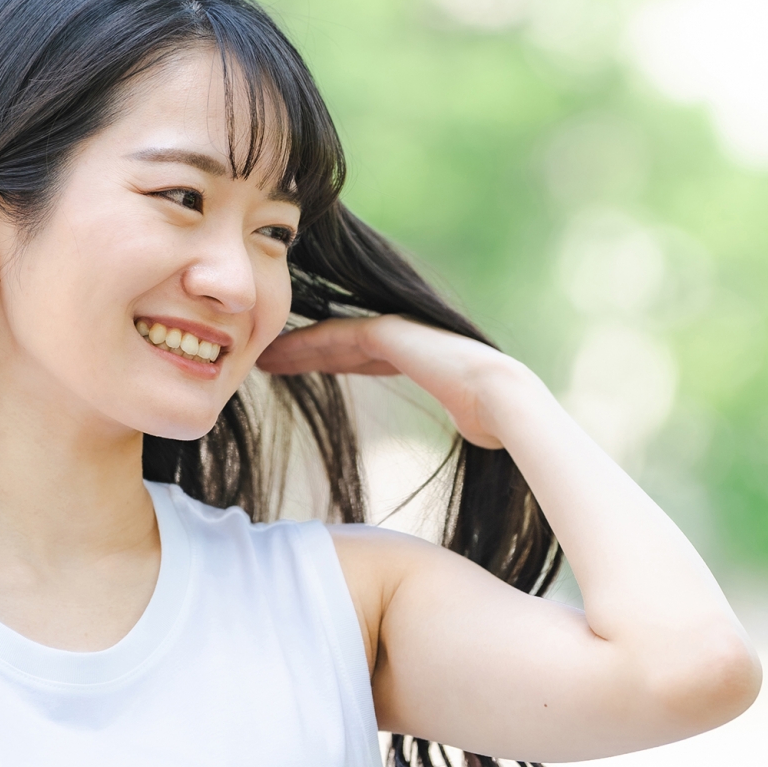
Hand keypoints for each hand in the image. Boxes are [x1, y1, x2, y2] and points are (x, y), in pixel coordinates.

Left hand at [257, 315, 535, 448]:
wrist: (505, 399)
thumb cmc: (496, 421)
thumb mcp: (470, 421)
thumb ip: (462, 419)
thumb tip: (476, 437)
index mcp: (422, 355)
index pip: (361, 356)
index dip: (325, 361)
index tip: (296, 372)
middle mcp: (407, 336)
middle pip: (340, 343)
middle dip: (302, 352)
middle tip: (265, 362)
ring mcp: (399, 330)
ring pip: (332, 337)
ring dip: (294, 348)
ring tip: (262, 359)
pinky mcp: (389, 331)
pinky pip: (335, 336)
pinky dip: (304, 344)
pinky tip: (277, 355)